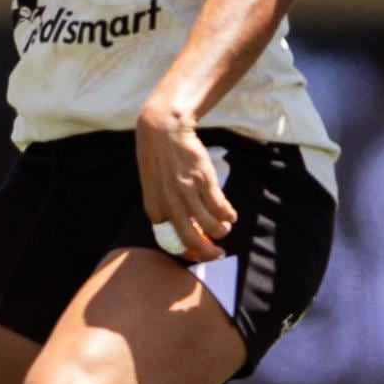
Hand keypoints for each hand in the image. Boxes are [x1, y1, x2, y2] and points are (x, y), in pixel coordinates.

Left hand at [136, 106, 237, 262]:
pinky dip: (228, 214)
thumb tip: (183, 223)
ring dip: (221, 231)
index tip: (198, 253)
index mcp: (154, 208)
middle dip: (208, 252)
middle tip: (218, 254)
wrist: (163, 129)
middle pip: (192, 239)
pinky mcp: (203, 180)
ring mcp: (187, 192)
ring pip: (210, 224)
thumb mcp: (153, 186)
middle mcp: (170, 204)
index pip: (171, 240)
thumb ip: (164, 205)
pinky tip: (231, 215)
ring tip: (226, 229)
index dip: (188, 250)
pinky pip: (220, 206)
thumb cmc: (157, 157)